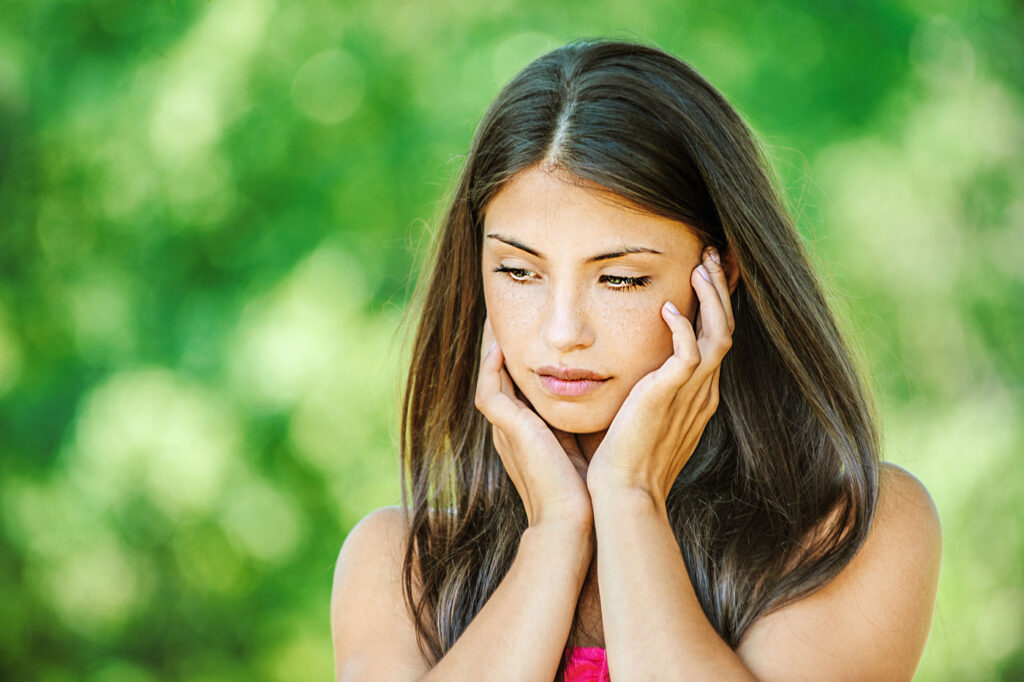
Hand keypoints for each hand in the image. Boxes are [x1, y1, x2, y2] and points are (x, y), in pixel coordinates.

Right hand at [475, 316, 592, 528]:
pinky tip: (502, 344)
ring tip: (498, 319)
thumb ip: (584, 422)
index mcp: (527, 434)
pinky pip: (490, 389)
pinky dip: (492, 366)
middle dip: (502, 347)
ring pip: (489, 378)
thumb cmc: (586, 489)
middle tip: (510, 315)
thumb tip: (609, 397)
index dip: (522, 360)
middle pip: (498, 377)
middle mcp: (511, 429)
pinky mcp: (508, 430)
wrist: (572, 521)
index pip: (517, 387)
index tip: (535, 334)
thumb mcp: (583, 444)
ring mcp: (505, 430)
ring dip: (492, 348)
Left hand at [586, 246, 735, 501]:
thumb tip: (628, 374)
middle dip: (719, 291)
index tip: (703, 277)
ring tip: (699, 268)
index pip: (714, 340)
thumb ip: (642, 391)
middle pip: (724, 329)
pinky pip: (689, 354)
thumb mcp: (639, 416)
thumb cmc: (623, 460)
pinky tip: (668, 308)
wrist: (623, 493)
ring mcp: (691, 394)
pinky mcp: (670, 397)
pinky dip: (683, 328)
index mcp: (697, 395)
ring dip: (710, 298)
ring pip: (717, 334)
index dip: (714, 306)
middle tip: (709, 257)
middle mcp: (702, 391)